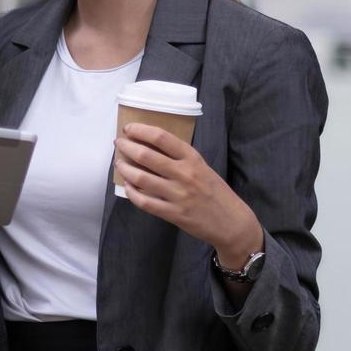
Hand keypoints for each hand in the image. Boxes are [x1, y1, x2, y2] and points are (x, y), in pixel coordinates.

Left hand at [114, 123, 262, 267]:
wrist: (231, 222)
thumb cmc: (215, 191)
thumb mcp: (202, 167)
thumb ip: (180, 158)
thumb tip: (150, 146)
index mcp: (192, 158)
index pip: (162, 137)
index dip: (141, 130)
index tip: (129, 129)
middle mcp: (184, 174)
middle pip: (146, 155)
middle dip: (127, 147)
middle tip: (118, 143)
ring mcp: (177, 194)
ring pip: (141, 178)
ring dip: (125, 168)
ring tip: (119, 163)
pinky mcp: (173, 214)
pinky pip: (144, 202)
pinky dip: (131, 192)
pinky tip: (127, 187)